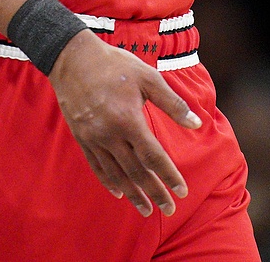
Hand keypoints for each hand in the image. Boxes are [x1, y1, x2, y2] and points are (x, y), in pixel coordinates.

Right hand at [48, 31, 202, 216]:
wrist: (73, 58)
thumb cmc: (115, 65)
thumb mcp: (148, 77)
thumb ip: (172, 103)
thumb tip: (196, 123)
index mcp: (128, 119)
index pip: (153, 156)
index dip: (169, 176)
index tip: (182, 191)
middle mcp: (110, 134)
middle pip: (136, 171)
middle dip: (155, 192)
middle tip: (169, 210)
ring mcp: (93, 138)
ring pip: (116, 174)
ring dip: (134, 194)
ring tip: (147, 210)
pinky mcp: (81, 138)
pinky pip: (96, 166)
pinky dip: (109, 182)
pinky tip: (120, 193)